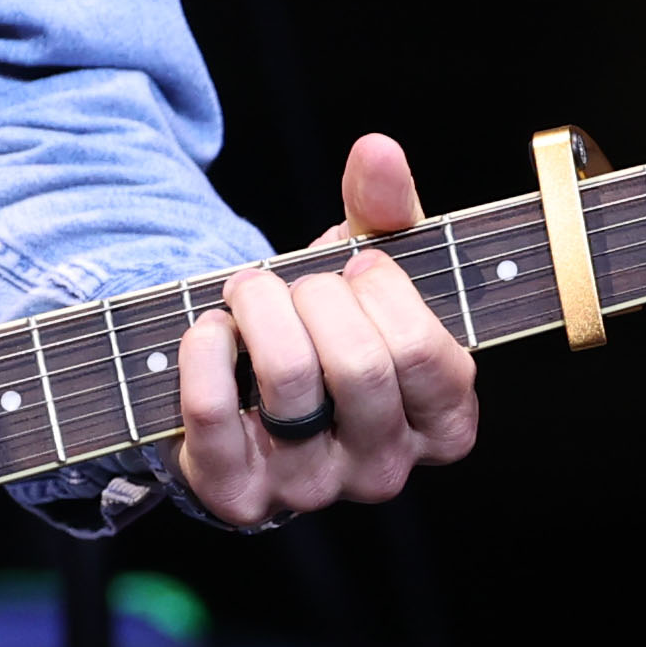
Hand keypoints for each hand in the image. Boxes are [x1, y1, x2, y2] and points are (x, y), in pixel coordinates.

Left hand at [172, 134, 482, 528]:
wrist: (247, 388)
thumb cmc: (328, 325)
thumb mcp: (369, 268)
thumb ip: (385, 209)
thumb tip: (378, 151)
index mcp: (442, 423)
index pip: (428, 356)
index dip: (386, 292)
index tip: (361, 265)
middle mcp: (385, 470)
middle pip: (361, 366)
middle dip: (316, 294)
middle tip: (294, 282)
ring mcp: (312, 490)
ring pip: (291, 382)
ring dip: (258, 307)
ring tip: (248, 292)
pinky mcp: (238, 495)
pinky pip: (213, 413)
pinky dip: (203, 348)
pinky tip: (210, 328)